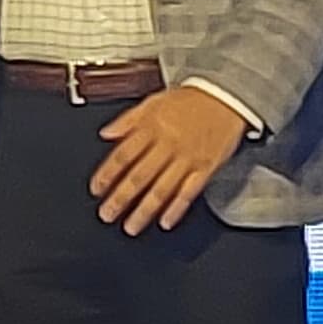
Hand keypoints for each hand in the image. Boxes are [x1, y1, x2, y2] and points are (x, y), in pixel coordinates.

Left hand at [88, 84, 250, 236]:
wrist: (225, 97)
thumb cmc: (189, 101)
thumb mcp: (153, 101)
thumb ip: (128, 119)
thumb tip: (106, 133)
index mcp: (152, 127)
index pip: (123, 155)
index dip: (107, 174)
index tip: (97, 189)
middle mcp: (168, 145)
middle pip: (139, 176)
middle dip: (121, 198)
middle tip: (107, 214)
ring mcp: (187, 159)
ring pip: (162, 188)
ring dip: (144, 210)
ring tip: (131, 226)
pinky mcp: (205, 168)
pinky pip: (189, 191)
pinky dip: (177, 208)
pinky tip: (165, 221)